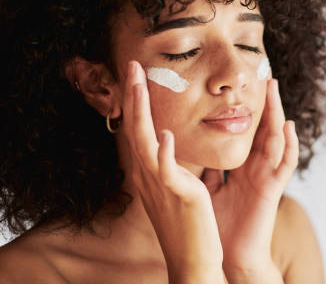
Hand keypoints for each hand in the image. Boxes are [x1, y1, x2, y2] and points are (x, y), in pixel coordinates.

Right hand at [123, 60, 224, 282]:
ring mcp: (160, 185)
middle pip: (136, 128)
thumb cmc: (185, 223)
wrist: (192, 259)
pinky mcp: (179, 196)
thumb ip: (170, 164)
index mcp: (150, 171)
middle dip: (134, 96)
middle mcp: (149, 175)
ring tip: (139, 84)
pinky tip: (166, 134)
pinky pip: (168, 171)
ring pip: (146, 142)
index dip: (136, 102)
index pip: (139, 129)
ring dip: (142, 112)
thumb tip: (170, 143)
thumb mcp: (174, 187)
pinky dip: (164, 153)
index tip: (137, 75)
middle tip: (133, 66)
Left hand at [202, 78, 298, 282]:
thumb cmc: (218, 224)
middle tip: (265, 76)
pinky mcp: (272, 190)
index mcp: (242, 167)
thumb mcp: (210, 188)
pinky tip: (288, 126)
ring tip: (275, 89)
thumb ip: (210, 168)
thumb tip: (195, 148)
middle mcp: (257, 168)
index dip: (248, 110)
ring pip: (276, 139)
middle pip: (264, 129)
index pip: (247, 132)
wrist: (225, 255)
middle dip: (266, 104)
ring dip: (277, 113)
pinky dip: (289, 145)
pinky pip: (285, 165)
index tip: (244, 87)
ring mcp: (266, 177)